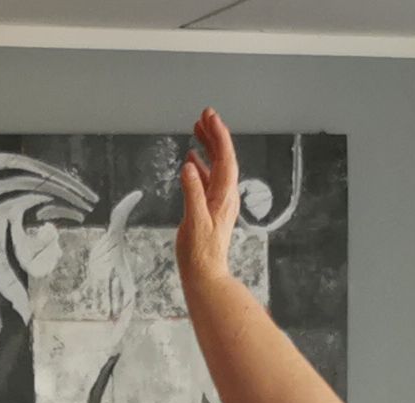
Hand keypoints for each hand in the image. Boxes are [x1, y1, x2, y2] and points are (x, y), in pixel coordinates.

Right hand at [176, 109, 242, 289]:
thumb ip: (192, 193)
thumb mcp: (195, 221)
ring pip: (215, 166)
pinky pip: (208, 180)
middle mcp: (225, 196)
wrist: (205, 274)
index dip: (218, 136)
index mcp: (223, 196)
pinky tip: (192, 160)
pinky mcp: (210, 208)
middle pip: (223, 158)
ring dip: (208, 147)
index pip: (225, 159)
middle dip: (214, 135)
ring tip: (198, 130)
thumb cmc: (200, 254)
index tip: (210, 117)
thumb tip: (189, 167)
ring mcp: (218, 201)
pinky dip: (200, 166)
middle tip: (205, 115)